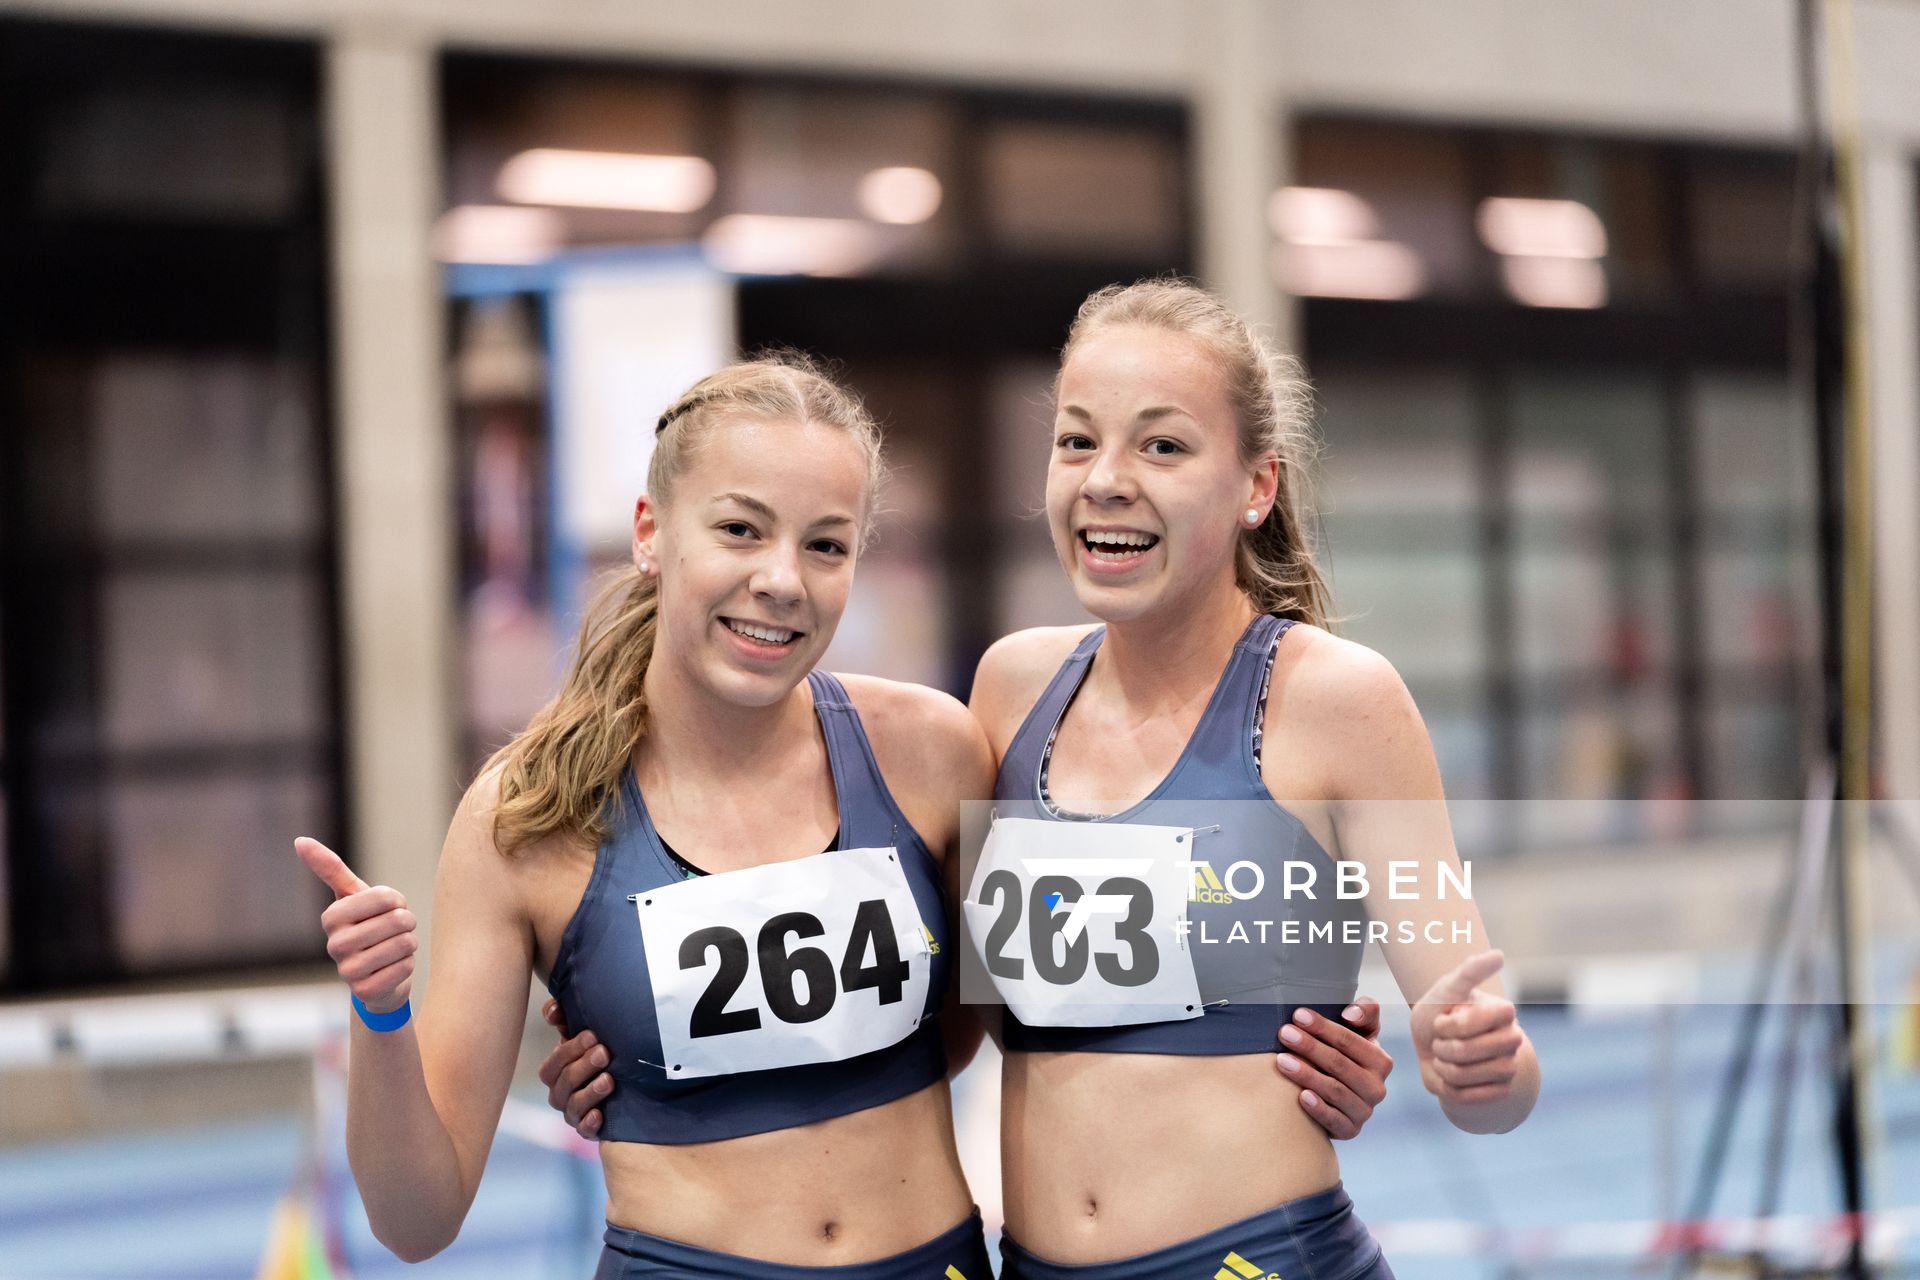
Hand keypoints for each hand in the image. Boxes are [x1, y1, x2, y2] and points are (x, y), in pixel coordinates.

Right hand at [294, 836, 416, 1014]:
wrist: (375, 974)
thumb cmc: (366, 926)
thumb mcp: (353, 895)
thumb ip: (330, 868)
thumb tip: (299, 840)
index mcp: (331, 917)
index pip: (383, 897)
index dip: (396, 900)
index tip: (389, 907)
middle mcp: (334, 945)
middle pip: (397, 921)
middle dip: (407, 922)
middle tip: (397, 930)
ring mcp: (347, 971)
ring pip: (404, 944)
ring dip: (409, 944)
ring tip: (395, 948)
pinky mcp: (364, 993)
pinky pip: (403, 969)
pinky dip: (407, 966)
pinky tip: (394, 968)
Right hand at [537, 998, 610, 1138]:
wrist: (625, 1088)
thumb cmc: (598, 1054)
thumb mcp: (584, 1036)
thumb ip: (565, 1019)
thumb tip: (553, 1011)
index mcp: (556, 1070)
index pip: (554, 1062)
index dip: (570, 1049)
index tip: (593, 1035)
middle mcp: (561, 1093)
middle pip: (564, 1082)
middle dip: (583, 1066)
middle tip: (604, 1052)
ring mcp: (573, 1113)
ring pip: (573, 1106)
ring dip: (590, 1092)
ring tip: (609, 1079)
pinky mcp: (588, 1129)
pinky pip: (584, 1130)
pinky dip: (590, 1123)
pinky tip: (601, 1114)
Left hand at [1275, 997, 1391, 1138]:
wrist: (1339, 1095)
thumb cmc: (1346, 1055)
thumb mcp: (1360, 1031)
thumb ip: (1365, 1012)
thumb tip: (1351, 1013)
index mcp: (1380, 1061)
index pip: (1350, 1041)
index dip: (1323, 1027)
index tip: (1298, 1015)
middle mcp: (1377, 1088)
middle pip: (1339, 1064)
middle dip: (1310, 1047)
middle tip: (1284, 1033)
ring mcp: (1364, 1111)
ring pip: (1335, 1091)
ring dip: (1306, 1074)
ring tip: (1281, 1060)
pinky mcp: (1350, 1130)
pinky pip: (1334, 1121)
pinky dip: (1318, 1109)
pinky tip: (1301, 1097)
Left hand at [1410, 950, 1520, 1107]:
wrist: (1435, 1043)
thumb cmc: (1441, 1010)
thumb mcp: (1448, 987)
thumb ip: (1470, 971)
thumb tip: (1499, 954)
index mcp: (1504, 1011)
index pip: (1468, 1024)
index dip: (1447, 1023)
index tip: (1447, 1017)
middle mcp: (1514, 1039)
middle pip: (1465, 1052)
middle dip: (1441, 1045)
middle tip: (1442, 1039)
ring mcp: (1510, 1066)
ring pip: (1466, 1076)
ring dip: (1444, 1067)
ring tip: (1445, 1055)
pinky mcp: (1502, 1091)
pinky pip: (1467, 1097)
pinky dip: (1449, 1088)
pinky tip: (1451, 1075)